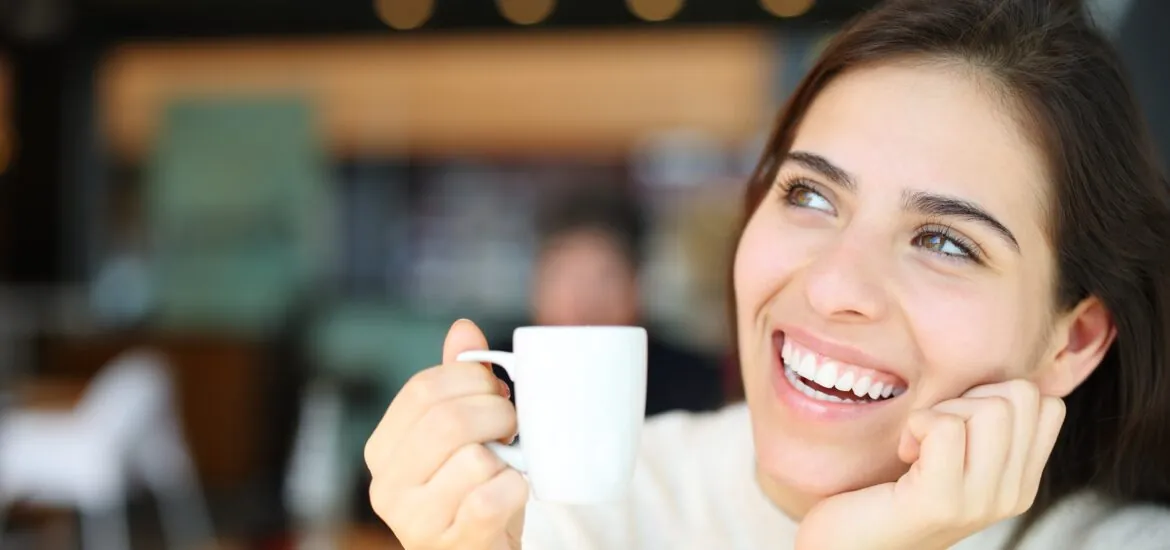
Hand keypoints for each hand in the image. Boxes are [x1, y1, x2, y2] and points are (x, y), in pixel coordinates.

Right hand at [365, 319, 527, 549]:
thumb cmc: (472, 490)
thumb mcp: (461, 435)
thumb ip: (457, 384)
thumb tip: (463, 329)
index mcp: (383, 448)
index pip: (422, 388)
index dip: (471, 379)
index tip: (495, 390)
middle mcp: (387, 485)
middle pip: (448, 421)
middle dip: (495, 413)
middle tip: (511, 426)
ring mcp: (414, 520)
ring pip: (474, 460)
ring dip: (507, 458)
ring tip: (507, 466)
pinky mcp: (451, 543)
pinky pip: (493, 496)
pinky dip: (515, 488)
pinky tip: (510, 494)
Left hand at [796, 380, 1065, 549]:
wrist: (849, 545)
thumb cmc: (887, 491)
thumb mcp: (951, 455)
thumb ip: (983, 426)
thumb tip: (1002, 373)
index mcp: (1020, 482)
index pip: (1047, 404)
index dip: (994, 394)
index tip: (956, 424)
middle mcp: (1012, 496)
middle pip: (1020, 397)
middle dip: (967, 397)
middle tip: (932, 433)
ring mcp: (980, 502)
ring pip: (991, 408)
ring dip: (941, 412)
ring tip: (917, 446)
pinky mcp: (940, 501)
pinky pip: (946, 427)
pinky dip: (917, 425)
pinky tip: (904, 453)